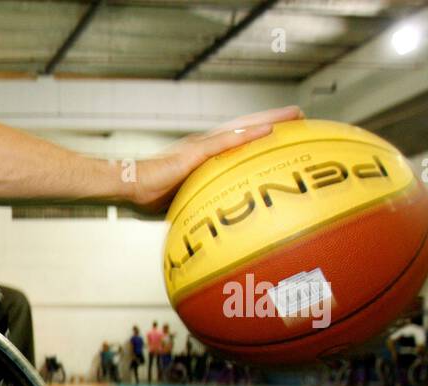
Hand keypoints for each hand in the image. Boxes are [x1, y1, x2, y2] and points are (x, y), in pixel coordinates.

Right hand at [130, 106, 303, 214]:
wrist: (127, 186)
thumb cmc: (146, 196)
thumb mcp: (180, 202)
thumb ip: (198, 206)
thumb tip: (212, 227)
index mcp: (202, 156)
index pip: (236, 143)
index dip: (258, 136)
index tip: (282, 133)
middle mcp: (205, 146)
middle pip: (245, 129)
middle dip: (273, 121)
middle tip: (300, 116)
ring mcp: (201, 147)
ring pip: (241, 129)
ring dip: (269, 120)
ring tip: (294, 115)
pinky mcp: (194, 152)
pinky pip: (226, 142)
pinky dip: (247, 135)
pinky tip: (268, 129)